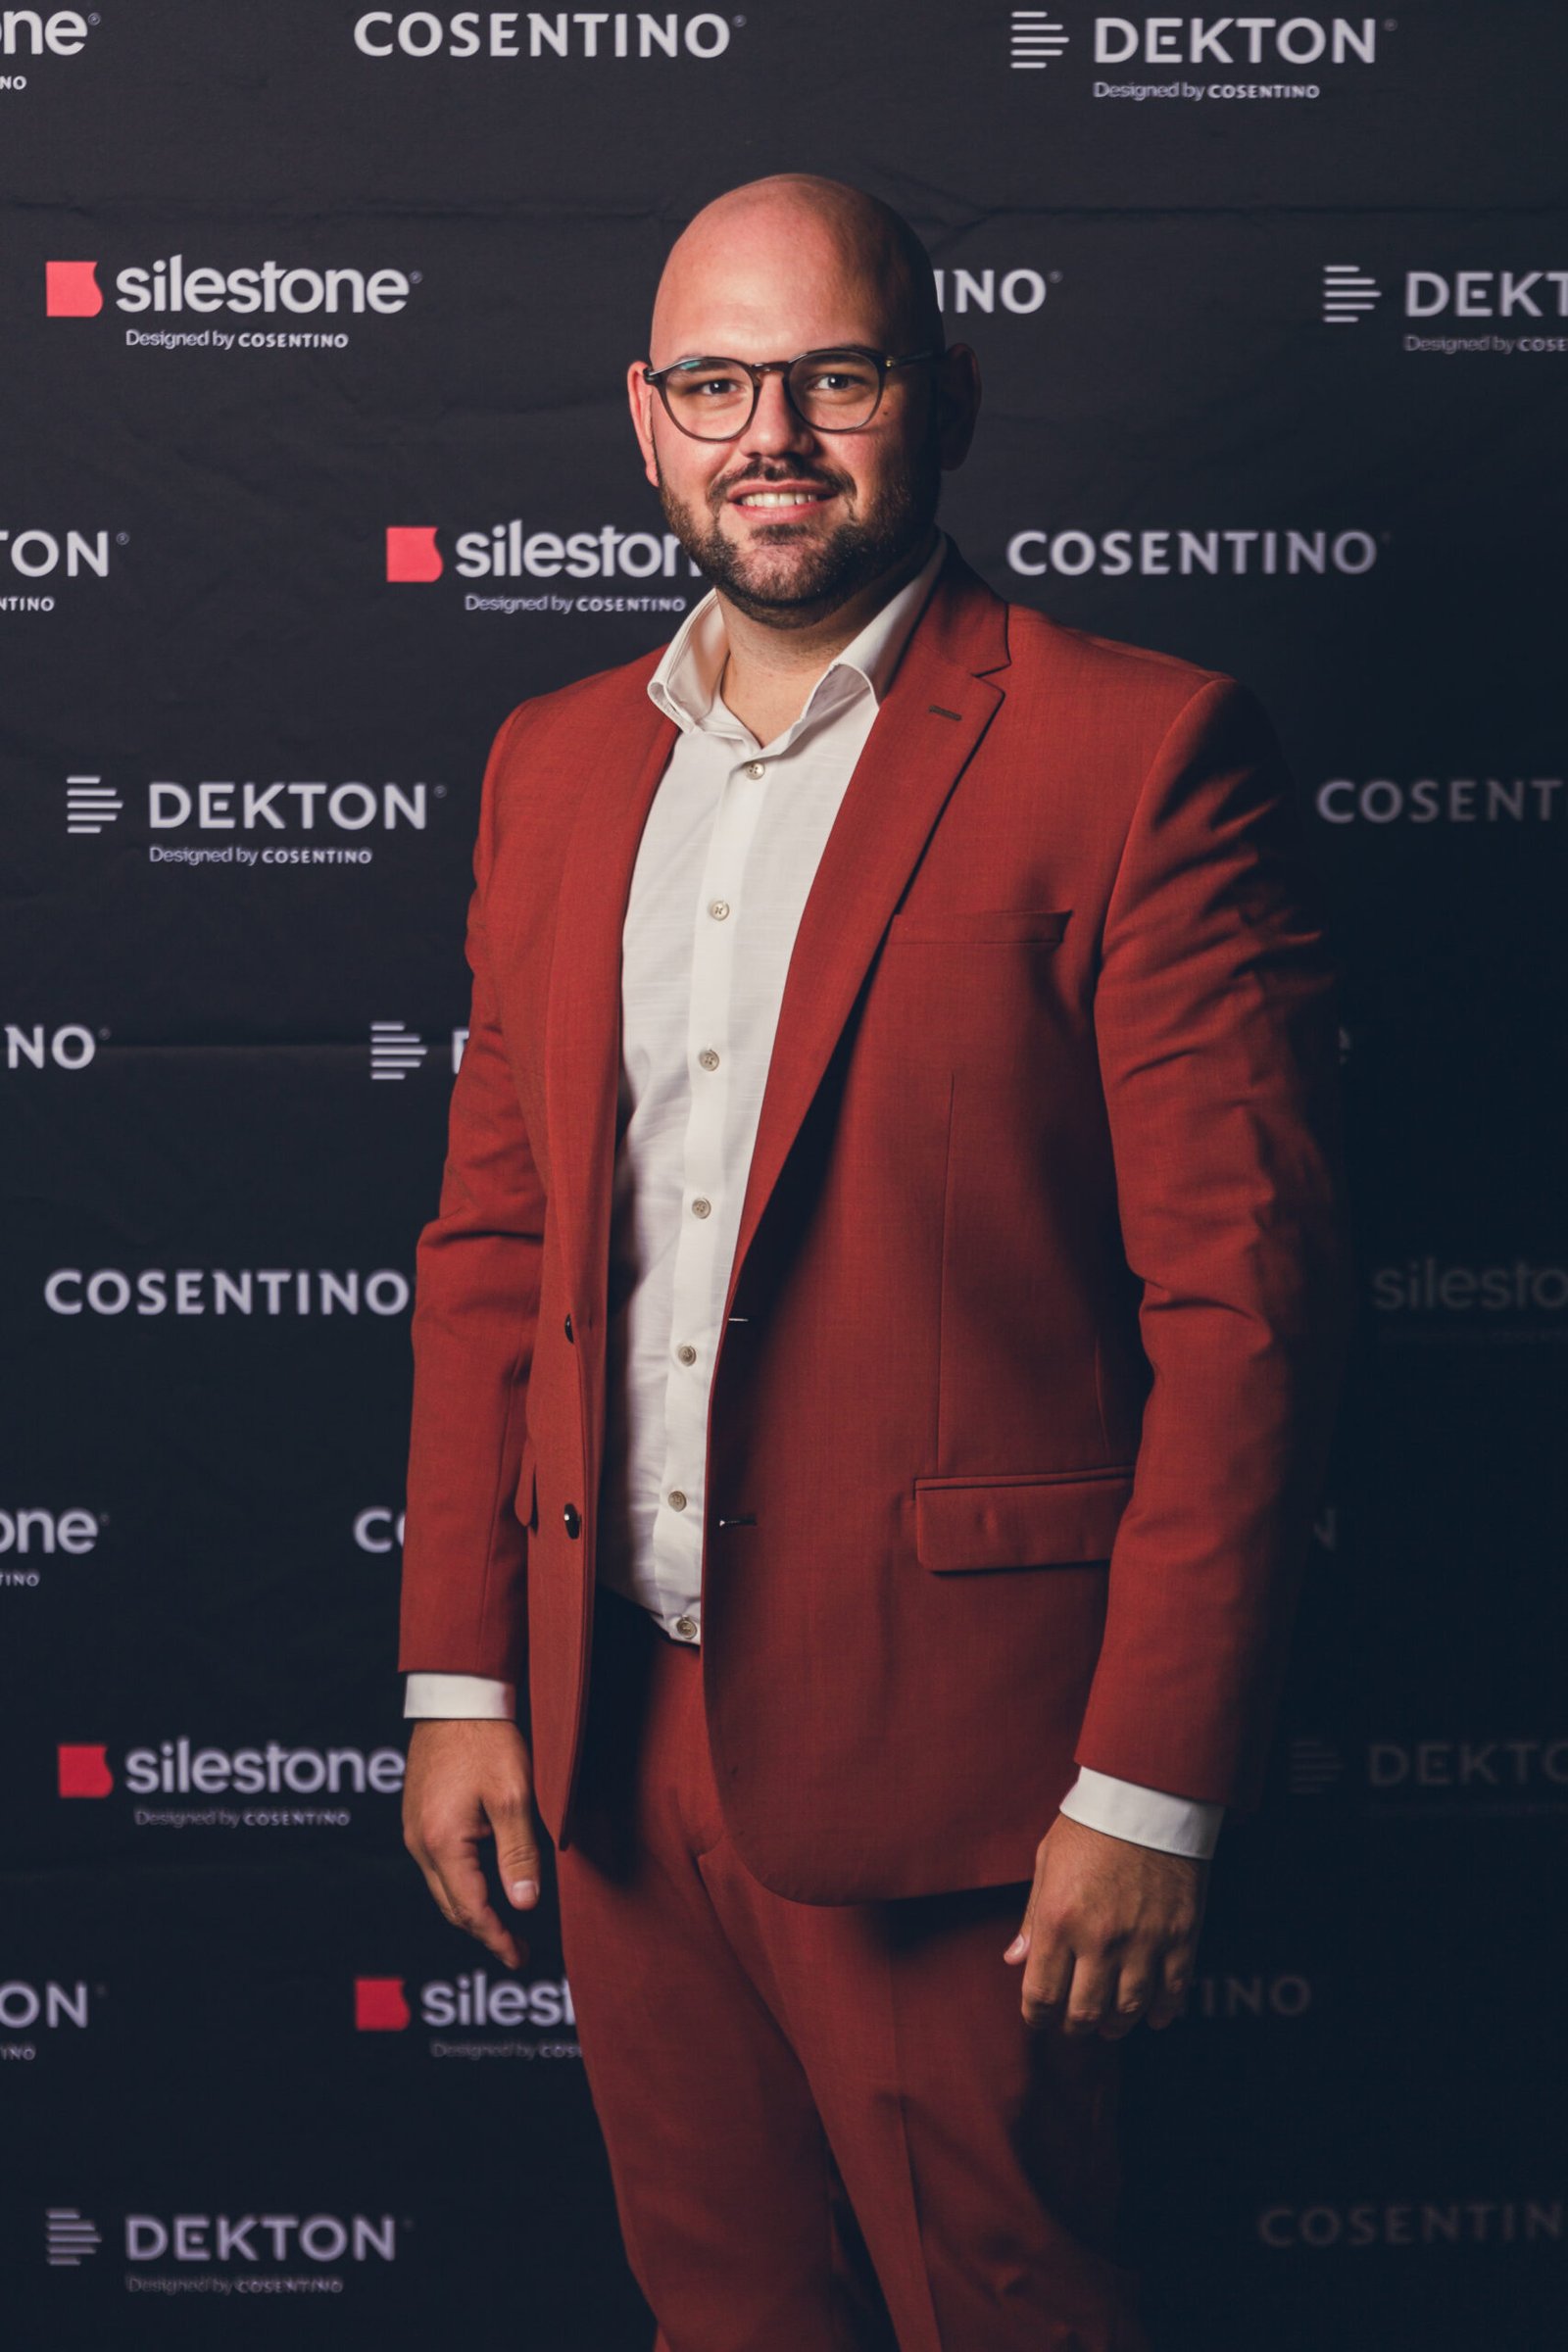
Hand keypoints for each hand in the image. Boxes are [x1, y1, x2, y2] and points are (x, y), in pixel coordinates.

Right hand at [402, 1719, 543, 1970]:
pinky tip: (485, 1880)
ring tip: (505, 1921)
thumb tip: (525, 1905)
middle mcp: (419, 1842)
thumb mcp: (513, 1797)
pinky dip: (462, 1881)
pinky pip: (438, 1863)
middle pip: (452, 1905)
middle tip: (517, 1949)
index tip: (520, 1958)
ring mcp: (414, 1829)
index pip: (471, 1910)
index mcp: (442, 1843)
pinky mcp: (418, 1815)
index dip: (498, 1938)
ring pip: (443, 1886)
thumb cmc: (488, 1740)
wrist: (456, 1696)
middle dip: (485, 1930)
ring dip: (472, 1907)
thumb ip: (519, 1855)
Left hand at [1003, 1811, 1207, 2037]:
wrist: (1149, 1797)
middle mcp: (1098, 1938)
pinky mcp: (1179, 1937)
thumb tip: (1014, 1960)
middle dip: (1073, 2026)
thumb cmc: (1090, 1825)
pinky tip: (1151, 2016)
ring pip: (1127, 2011)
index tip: (1039, 2017)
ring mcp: (1142, 1941)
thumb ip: (1031, 1917)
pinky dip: (1159, 2013)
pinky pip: (1171, 1993)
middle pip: (1083, 2013)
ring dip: (1114, 2026)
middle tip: (1073, 2023)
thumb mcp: (1047, 1862)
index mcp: (1057, 1919)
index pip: (1041, 1995)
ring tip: (1108, 2024)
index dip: (1037, 2016)